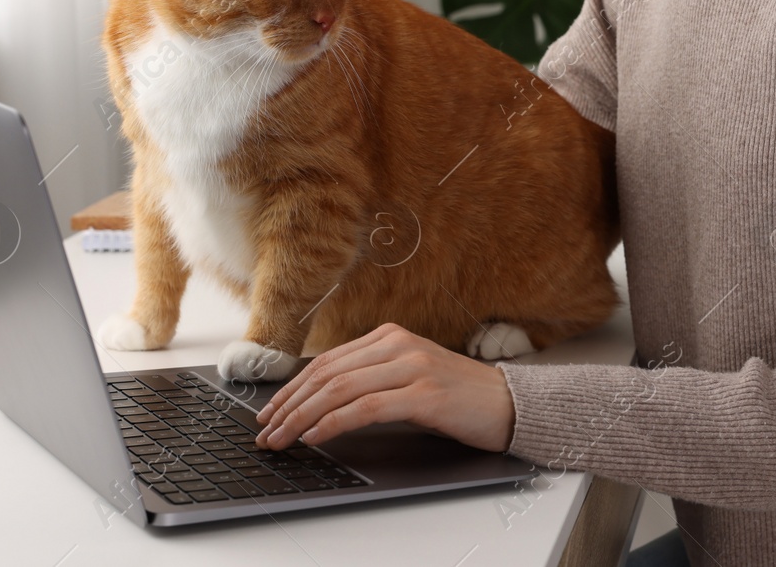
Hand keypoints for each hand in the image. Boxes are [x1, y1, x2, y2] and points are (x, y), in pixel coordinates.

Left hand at [252, 322, 517, 453]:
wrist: (509, 404)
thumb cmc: (458, 397)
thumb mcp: (410, 378)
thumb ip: (373, 379)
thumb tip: (320, 401)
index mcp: (391, 336)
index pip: (327, 361)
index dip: (292, 388)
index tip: (270, 412)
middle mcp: (399, 345)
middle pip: (327, 374)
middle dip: (289, 405)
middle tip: (266, 431)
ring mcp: (413, 366)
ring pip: (340, 389)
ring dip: (302, 417)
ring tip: (282, 439)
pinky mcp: (424, 393)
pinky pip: (366, 407)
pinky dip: (333, 423)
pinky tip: (315, 437)